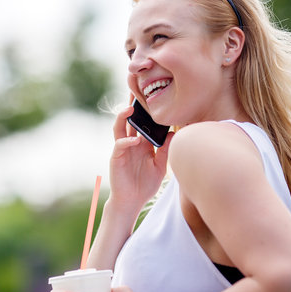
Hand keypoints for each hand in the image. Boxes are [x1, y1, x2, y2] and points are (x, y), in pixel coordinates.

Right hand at [108, 96, 173, 212]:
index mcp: (142, 142)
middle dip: (132, 105)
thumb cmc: (145, 184)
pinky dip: (127, 141)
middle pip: (130, 119)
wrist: (132, 201)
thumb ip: (165, 150)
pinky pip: (120, 145)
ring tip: (130, 108)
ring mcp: (122, 149)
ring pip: (120, 127)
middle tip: (136, 90)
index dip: (146, 110)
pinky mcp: (116, 157)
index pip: (143, 122)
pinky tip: (135, 140)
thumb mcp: (161, 166)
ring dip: (123, 117)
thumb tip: (174, 134)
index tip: (153, 96)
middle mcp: (131, 142)